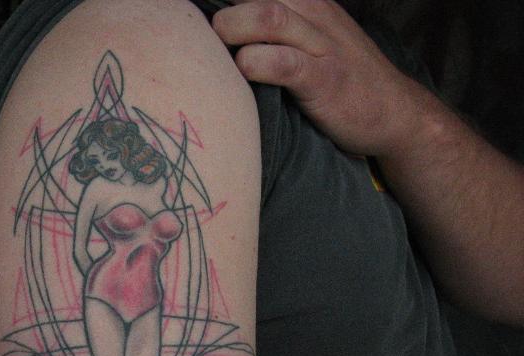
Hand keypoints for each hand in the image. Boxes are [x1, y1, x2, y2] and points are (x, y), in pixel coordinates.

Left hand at [212, 0, 428, 157]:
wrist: (394, 112)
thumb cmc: (337, 76)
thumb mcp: (306, 35)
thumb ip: (267, 26)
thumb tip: (216, 27)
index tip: (195, 11)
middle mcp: (310, 10)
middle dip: (221, 11)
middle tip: (206, 39)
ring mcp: (318, 43)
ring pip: (264, 16)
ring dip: (232, 31)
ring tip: (224, 54)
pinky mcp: (322, 78)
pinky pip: (281, 63)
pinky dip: (254, 66)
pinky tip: (244, 74)